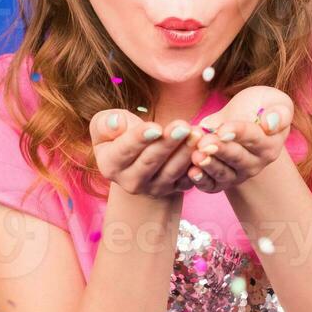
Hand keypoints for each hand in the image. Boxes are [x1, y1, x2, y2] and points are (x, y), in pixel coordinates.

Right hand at [89, 109, 207, 197]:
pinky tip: (205, 150)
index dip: (140, 139)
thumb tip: (115, 122)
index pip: (124, 151)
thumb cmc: (121, 135)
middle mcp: (130, 182)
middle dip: (168, 143)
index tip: (155, 128)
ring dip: (186, 152)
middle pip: (151, 161)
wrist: (139, 157)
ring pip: (172, 170)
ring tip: (197, 134)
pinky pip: (188, 178)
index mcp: (110, 165)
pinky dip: (197, 164)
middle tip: (184, 127)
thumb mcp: (106, 125)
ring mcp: (154, 188)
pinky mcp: (175, 189)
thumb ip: (106, 123)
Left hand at [186, 86, 293, 193]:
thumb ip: (280, 112)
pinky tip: (191, 173)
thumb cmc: (258, 106)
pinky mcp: (220, 181)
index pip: (254, 138)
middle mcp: (256, 163)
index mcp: (270, 144)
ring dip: (209, 166)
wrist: (241, 119)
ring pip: (223, 173)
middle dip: (220, 150)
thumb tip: (270, 124)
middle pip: (237, 158)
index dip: (238, 133)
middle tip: (204, 143)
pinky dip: (201, 181)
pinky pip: (211, 185)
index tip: (223, 129)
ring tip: (196, 156)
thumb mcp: (274, 100)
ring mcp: (238, 174)